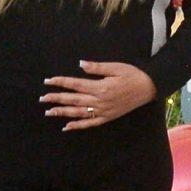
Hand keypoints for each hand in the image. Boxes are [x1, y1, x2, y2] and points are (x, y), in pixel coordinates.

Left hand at [41, 59, 157, 130]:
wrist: (148, 88)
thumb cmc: (132, 74)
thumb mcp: (115, 67)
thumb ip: (97, 67)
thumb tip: (80, 64)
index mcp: (100, 86)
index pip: (75, 84)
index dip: (61, 82)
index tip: (48, 81)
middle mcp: (99, 101)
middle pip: (73, 100)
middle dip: (56, 98)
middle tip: (42, 98)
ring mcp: (102, 111)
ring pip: (78, 113)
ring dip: (62, 112)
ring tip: (49, 112)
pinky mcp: (107, 118)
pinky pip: (89, 124)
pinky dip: (77, 125)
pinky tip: (66, 126)